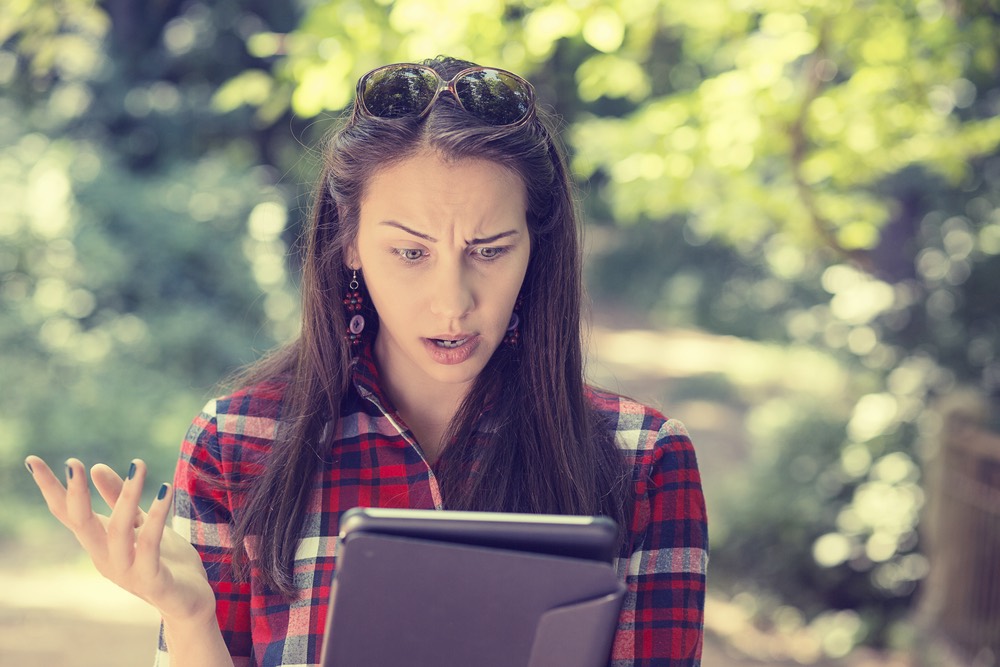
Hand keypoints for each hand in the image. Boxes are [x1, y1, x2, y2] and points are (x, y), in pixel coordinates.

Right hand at [24, 456, 216, 625]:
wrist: (190, 602)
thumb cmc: (165, 561)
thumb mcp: (142, 523)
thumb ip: (120, 499)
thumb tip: (96, 466)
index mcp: (99, 544)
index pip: (68, 514)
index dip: (51, 488)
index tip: (32, 460)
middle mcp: (106, 558)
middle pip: (82, 524)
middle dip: (76, 494)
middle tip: (73, 463)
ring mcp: (127, 571)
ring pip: (118, 531)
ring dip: (128, 495)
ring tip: (138, 464)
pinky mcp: (152, 580)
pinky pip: (150, 544)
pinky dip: (157, 516)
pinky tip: (164, 490)